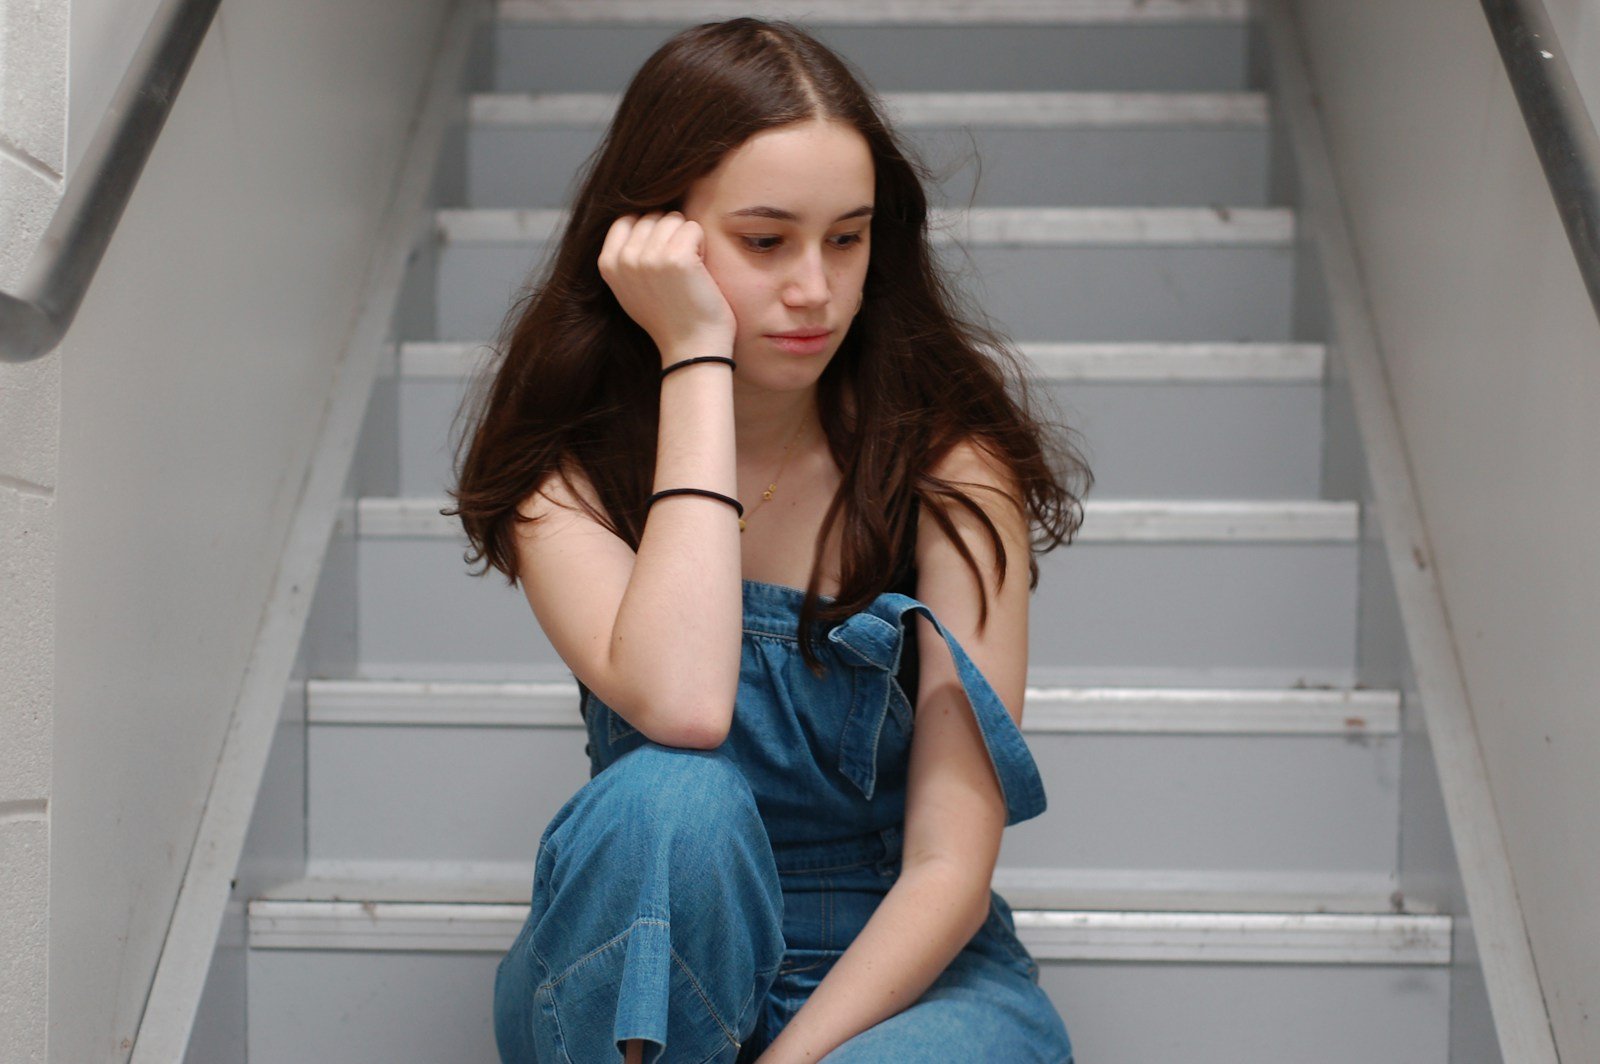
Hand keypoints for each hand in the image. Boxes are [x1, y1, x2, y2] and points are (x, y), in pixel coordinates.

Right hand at [597, 211, 736, 364]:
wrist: (692, 348)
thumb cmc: (668, 319)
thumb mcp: (630, 288)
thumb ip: (625, 256)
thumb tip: (634, 218)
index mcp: (607, 264)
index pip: (627, 218)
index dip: (651, 231)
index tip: (661, 261)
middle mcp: (624, 258)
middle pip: (653, 216)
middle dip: (670, 235)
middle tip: (678, 272)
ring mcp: (649, 257)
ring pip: (674, 219)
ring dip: (687, 240)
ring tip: (688, 273)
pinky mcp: (677, 258)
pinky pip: (693, 228)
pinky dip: (702, 246)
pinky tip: (699, 272)